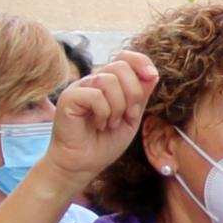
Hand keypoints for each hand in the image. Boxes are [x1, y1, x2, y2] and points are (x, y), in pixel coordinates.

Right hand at [47, 51, 156, 177]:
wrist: (84, 164)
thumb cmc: (105, 143)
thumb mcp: (132, 117)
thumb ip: (140, 95)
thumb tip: (152, 73)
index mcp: (108, 83)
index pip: (125, 57)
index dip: (141, 62)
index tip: (152, 77)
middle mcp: (93, 81)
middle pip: (121, 66)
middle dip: (134, 93)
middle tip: (129, 116)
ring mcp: (80, 88)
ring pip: (109, 80)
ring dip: (118, 107)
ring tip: (111, 123)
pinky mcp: (69, 97)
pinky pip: (95, 95)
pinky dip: (104, 112)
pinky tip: (99, 124)